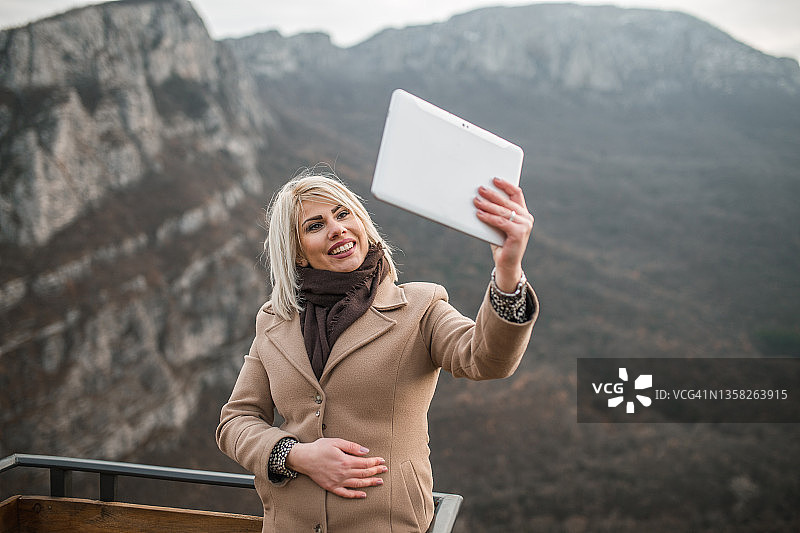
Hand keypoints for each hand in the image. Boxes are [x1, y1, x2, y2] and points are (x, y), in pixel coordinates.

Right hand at [286, 438, 386, 498]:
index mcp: (345, 461)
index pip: (365, 463)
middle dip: (376, 471)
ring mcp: (338, 482)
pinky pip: (346, 493)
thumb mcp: (336, 442)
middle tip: (384, 470)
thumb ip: (352, 446)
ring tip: (379, 482)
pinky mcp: (332, 487)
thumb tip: (365, 451)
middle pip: (364, 473)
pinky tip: (363, 494)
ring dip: (370, 483)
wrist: (304, 459)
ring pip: (358, 484)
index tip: (382, 460)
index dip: (375, 462)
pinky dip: (356, 495)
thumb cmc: (319, 448)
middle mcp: (343, 473)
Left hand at [474, 177, 533, 291]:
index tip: (494, 179)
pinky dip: (489, 217)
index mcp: (524, 213)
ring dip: (488, 205)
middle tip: (480, 189)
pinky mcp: (519, 234)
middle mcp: (527, 218)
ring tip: (476, 201)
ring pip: (503, 212)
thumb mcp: (498, 225)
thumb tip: (480, 197)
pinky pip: (501, 222)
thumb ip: (496, 213)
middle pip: (507, 202)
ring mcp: (525, 226)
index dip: (506, 185)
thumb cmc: (500, 244)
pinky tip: (479, 214)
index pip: (516, 194)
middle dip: (492, 194)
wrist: (507, 265)